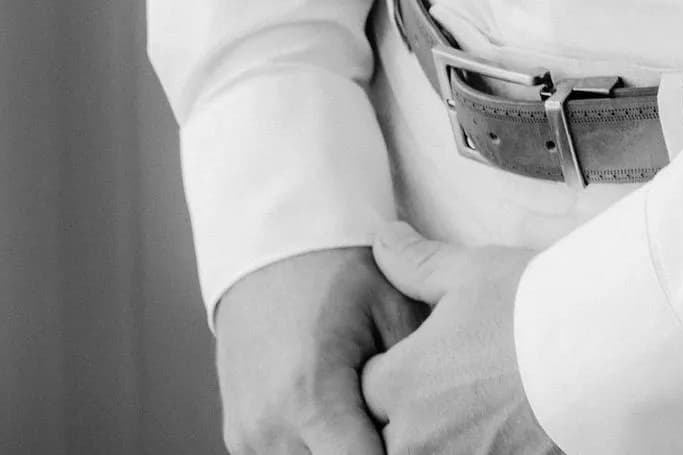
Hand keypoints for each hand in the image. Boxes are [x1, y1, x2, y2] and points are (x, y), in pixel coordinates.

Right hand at [215, 242, 421, 454]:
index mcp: (311, 400)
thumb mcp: (393, 308)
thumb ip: (417, 376)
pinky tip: (346, 422)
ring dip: (344, 452)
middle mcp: (270, 430)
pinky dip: (317, 450)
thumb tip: (442, 425)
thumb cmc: (341, 273)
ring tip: (374, 423)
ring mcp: (248, 439)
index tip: (425, 435)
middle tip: (404, 425)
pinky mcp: (240, 439)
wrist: (271, 248)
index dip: (402, 453)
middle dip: (376, 452)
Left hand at [360, 223, 554, 454]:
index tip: (422, 357)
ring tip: (477, 410)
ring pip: (420, 452)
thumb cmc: (533, 307)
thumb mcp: (471, 272)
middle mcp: (415, 437)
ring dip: (438, 436)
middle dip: (407, 414)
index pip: (367, 388)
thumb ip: (416, 263)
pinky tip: (501, 429)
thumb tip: (382, 239)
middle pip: (387, 434)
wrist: (601, 352)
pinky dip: (476, 449)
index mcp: (402, 382)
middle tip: (452, 386)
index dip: (392, 370)